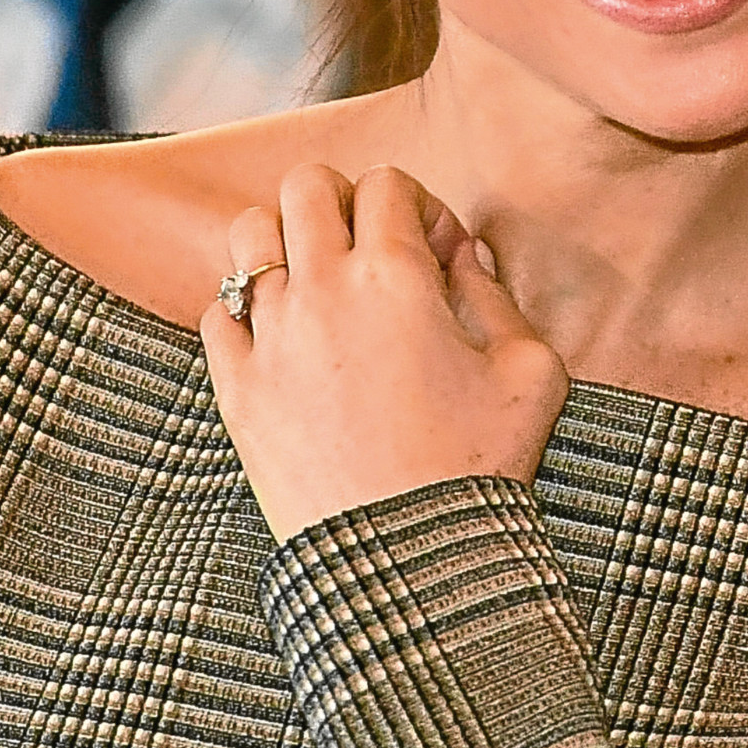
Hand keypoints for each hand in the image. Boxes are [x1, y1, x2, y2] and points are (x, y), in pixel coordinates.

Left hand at [202, 163, 568, 541]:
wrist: (405, 563)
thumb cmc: (479, 467)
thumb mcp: (531, 372)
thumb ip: (498, 296)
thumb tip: (466, 255)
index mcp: (397, 278)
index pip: (387, 184)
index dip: (419, 206)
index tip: (438, 257)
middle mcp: (323, 292)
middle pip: (306, 186)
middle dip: (343, 200)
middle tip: (371, 248)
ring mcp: (270, 339)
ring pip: (248, 235)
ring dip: (284, 241)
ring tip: (318, 283)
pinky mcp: (236, 389)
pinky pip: (216, 311)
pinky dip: (245, 307)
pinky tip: (282, 336)